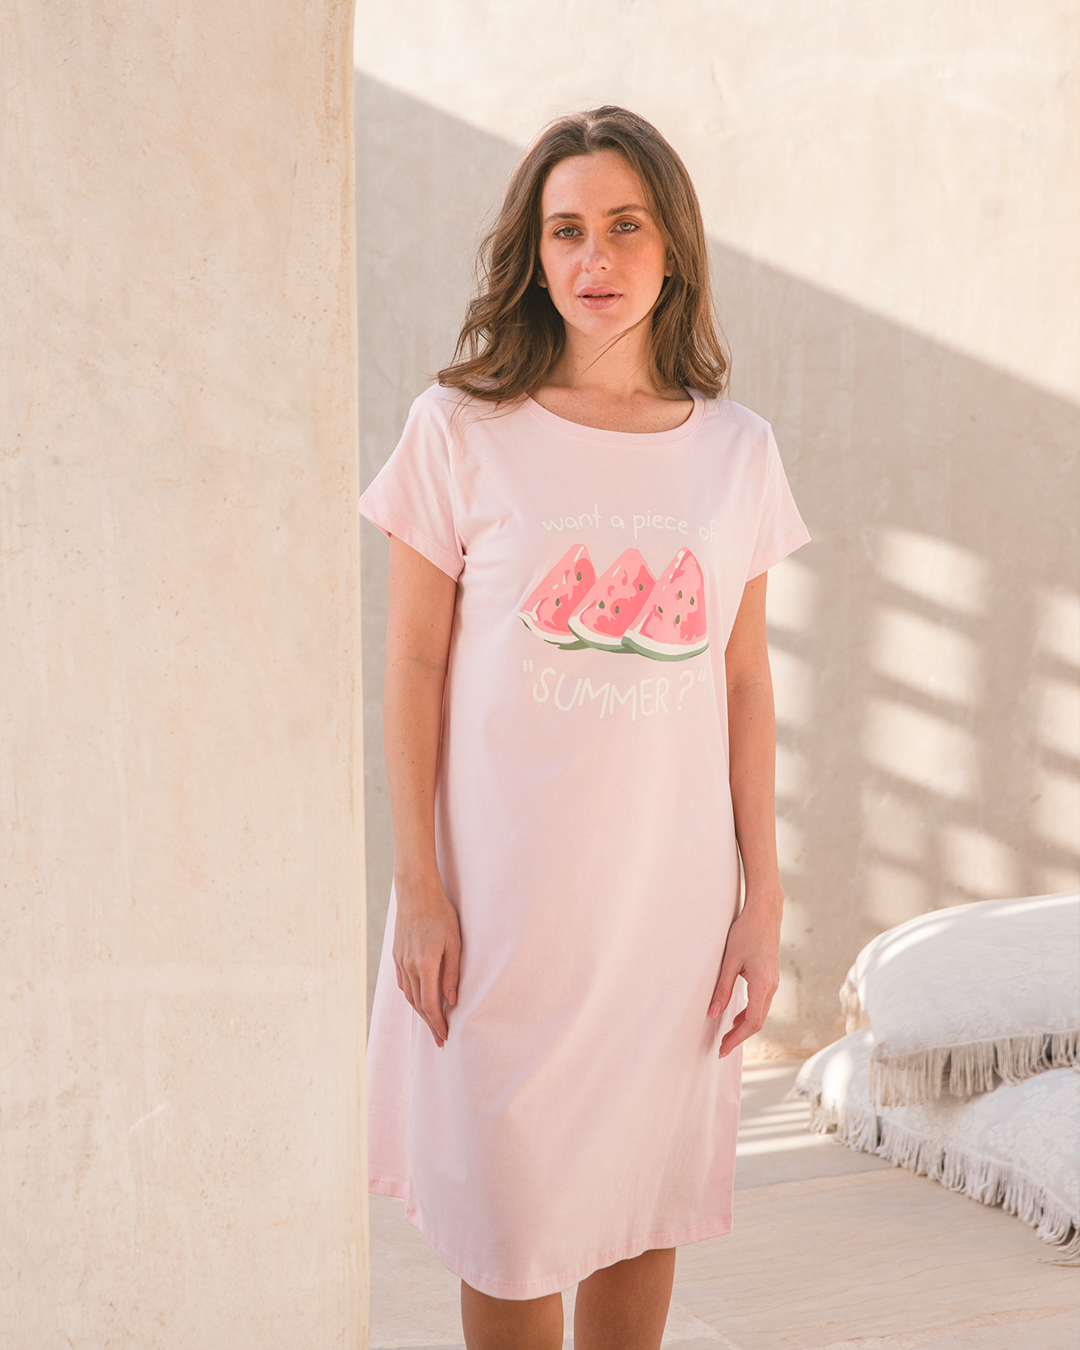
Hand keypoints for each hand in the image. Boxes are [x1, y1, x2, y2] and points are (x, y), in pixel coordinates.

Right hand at [392, 878, 461, 1047]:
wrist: (416, 893)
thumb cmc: (441, 914)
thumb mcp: (455, 942)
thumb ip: (453, 973)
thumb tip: (452, 1000)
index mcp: (425, 964)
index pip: (430, 1004)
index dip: (437, 1023)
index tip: (444, 1036)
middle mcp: (409, 966)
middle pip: (418, 1004)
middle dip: (429, 1023)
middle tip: (439, 1039)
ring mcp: (400, 961)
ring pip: (409, 995)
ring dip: (420, 1011)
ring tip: (432, 1022)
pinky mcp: (396, 956)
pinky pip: (403, 983)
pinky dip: (412, 996)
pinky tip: (420, 999)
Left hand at [707, 896, 781, 1058]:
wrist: (765, 913)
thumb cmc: (746, 932)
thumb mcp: (730, 960)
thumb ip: (722, 988)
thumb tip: (712, 1012)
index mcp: (762, 985)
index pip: (751, 1022)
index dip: (736, 1039)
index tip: (722, 1049)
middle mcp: (772, 986)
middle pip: (758, 1022)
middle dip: (740, 1037)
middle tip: (722, 1048)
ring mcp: (773, 982)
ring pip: (761, 1013)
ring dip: (745, 1026)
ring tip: (727, 1035)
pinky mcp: (771, 976)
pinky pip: (762, 1002)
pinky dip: (750, 1013)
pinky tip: (737, 1016)